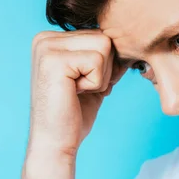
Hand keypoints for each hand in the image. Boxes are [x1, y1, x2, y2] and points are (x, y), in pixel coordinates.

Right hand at [27, 29, 125, 157]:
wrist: (56, 143)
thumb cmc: (73, 115)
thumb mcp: (94, 80)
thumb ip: (106, 60)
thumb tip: (132, 45)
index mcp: (52, 39)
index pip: (100, 36)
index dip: (104, 66)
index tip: (84, 86)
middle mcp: (45, 38)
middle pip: (104, 38)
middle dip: (103, 70)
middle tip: (80, 90)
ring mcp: (47, 47)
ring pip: (104, 47)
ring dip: (100, 77)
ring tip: (77, 91)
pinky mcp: (53, 60)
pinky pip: (97, 61)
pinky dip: (95, 83)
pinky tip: (75, 94)